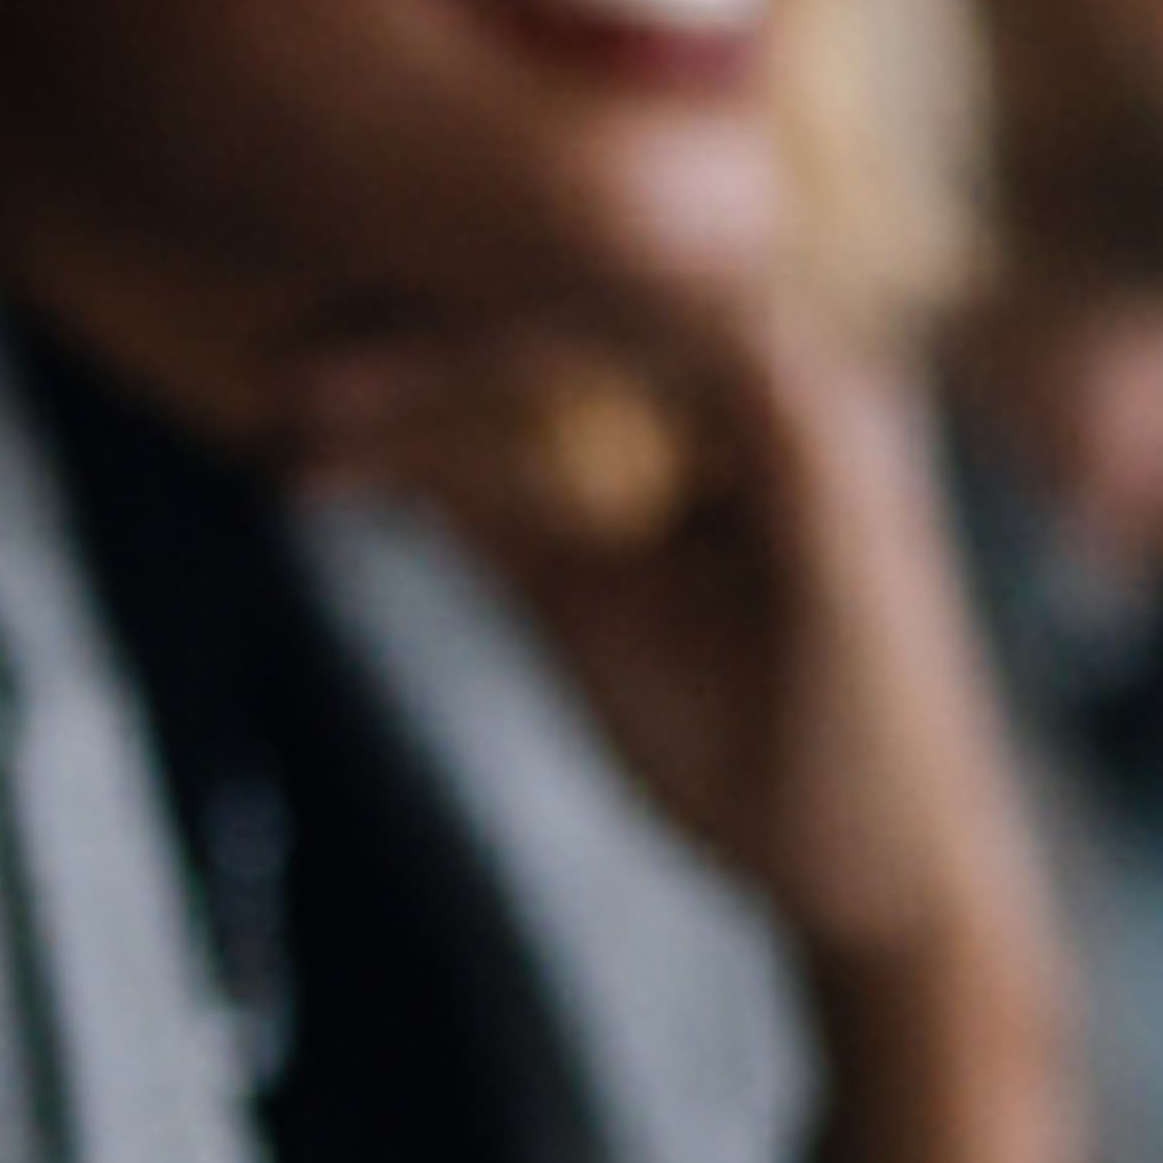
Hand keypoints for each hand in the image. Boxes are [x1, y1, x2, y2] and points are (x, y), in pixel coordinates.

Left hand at [293, 290, 1087, 1162]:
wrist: (880, 893)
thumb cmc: (745, 737)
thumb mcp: (575, 590)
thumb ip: (485, 492)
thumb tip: (324, 415)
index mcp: (745, 371)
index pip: (570, 283)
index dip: (424, 309)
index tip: (289, 362)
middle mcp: (796, 351)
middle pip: (583, 270)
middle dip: (417, 313)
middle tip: (282, 372)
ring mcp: (826, 389)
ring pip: (609, 299)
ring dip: (452, 350)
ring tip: (315, 404)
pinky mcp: (832, 452)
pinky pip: (668, 362)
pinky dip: (538, 383)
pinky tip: (424, 442)